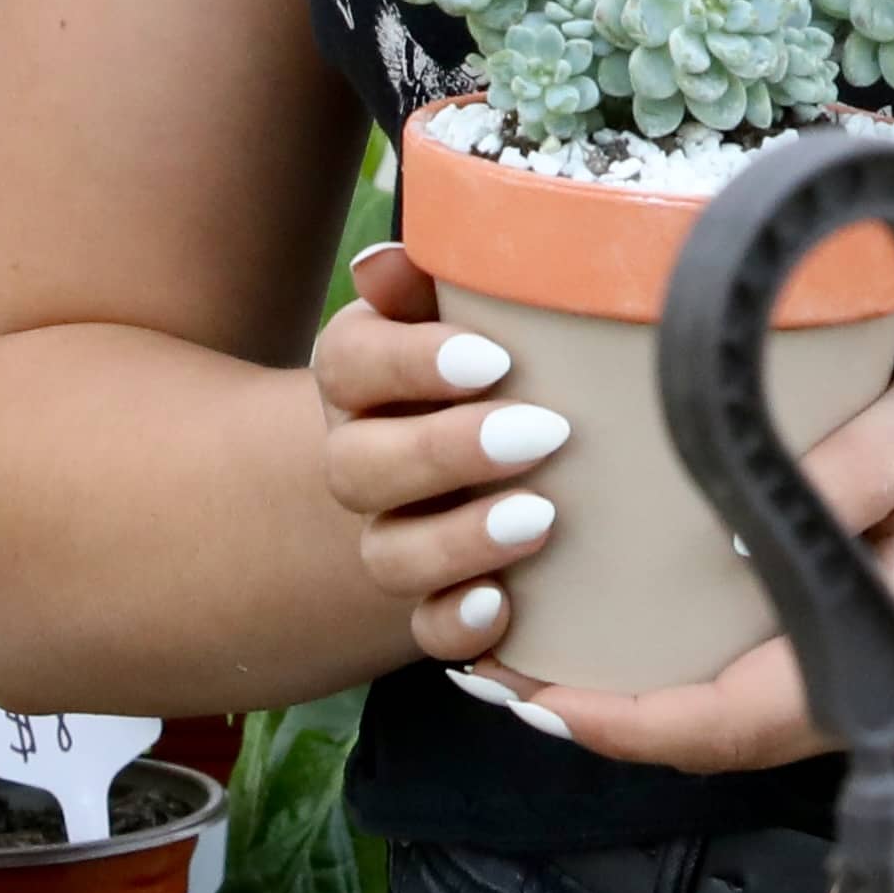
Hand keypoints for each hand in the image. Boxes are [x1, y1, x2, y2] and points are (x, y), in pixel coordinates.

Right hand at [309, 242, 587, 672]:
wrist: (518, 448)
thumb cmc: (504, 356)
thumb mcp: (475, 305)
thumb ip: (438, 274)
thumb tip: (384, 261)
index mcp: (366, 376)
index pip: (349, 362)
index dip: (410, 363)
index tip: (493, 359)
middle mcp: (365, 459)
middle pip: (357, 467)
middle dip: (445, 452)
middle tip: (544, 431)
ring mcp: (397, 536)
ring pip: (387, 556)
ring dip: (456, 542)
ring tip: (542, 516)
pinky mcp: (436, 602)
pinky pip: (426, 631)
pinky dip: (459, 623)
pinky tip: (505, 606)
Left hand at [478, 341, 893, 774]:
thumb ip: (828, 483)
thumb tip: (721, 536)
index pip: (727, 720)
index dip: (619, 720)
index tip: (526, 693)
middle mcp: (891, 709)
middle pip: (721, 739)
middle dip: (607, 715)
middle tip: (498, 664)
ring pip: (747, 724)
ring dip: (649, 700)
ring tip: (546, 648)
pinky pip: (781, 694)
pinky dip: (703, 677)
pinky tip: (646, 628)